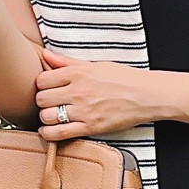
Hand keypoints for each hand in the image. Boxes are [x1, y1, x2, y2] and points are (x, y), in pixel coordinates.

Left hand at [34, 49, 155, 139]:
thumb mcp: (94, 65)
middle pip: (41, 99)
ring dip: (45, 118)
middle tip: (49, 103)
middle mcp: (78, 91)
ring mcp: (84, 110)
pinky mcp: (90, 127)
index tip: (47, 89)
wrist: (146, 95)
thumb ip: (67, 62)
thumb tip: (44, 55)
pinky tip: (49, 131)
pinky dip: (49, 134)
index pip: (42, 80)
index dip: (41, 85)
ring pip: (47, 116)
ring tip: (51, 117)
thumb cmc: (122, 79)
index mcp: (78, 73)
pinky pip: (59, 133)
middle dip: (42, 102)